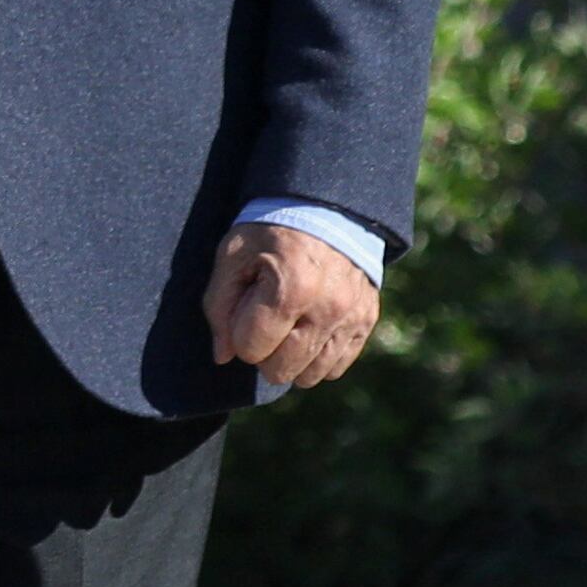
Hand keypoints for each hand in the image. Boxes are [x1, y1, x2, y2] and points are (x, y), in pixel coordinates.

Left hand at [202, 219, 381, 391]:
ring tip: (286, 327)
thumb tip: (223, 356)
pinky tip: (307, 332)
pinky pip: (337, 366)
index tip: (245, 308)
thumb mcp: (232, 256)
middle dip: (262, 352)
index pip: (250, 349)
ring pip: (311, 375)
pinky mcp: (367, 320)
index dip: (238, 334)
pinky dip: (317, 358)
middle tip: (263, 321)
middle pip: (281, 370)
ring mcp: (351, 316)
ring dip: (290, 360)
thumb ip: (219, 307)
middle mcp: (327, 307)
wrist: (325, 211)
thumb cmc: (269, 233)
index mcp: (290, 288)